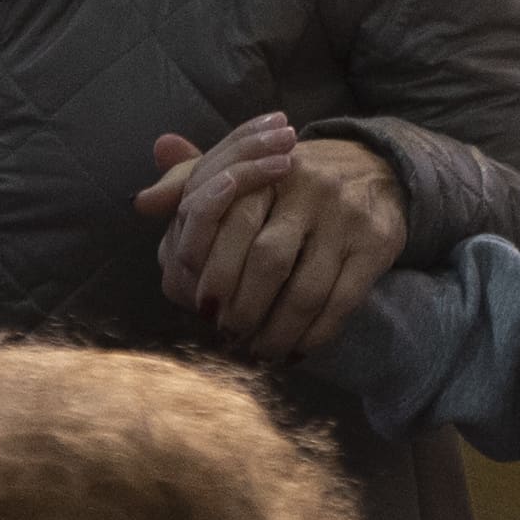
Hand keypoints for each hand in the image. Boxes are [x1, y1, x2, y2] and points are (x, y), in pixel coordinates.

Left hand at [136, 116, 405, 360]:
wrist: (378, 167)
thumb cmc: (292, 178)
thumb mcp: (242, 168)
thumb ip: (190, 182)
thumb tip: (141, 203)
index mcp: (271, 170)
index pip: (232, 221)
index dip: (212, 270)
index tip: (199, 306)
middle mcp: (312, 188)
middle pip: (267, 261)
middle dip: (242, 309)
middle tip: (227, 335)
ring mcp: (347, 216)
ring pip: (305, 290)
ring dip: (277, 331)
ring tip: (259, 351)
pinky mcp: (377, 243)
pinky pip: (341, 301)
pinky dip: (315, 333)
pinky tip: (297, 349)